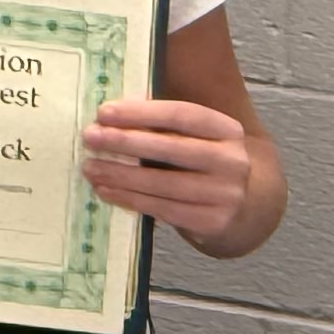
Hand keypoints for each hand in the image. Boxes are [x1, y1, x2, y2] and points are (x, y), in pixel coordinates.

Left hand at [81, 98, 257, 246]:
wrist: (242, 209)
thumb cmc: (204, 165)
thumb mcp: (198, 140)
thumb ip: (165, 127)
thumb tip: (109, 117)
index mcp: (228, 130)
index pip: (182, 114)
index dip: (142, 112)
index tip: (105, 112)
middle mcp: (232, 161)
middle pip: (172, 148)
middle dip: (126, 141)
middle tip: (91, 137)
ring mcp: (225, 194)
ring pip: (163, 182)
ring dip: (121, 174)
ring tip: (90, 167)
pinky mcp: (212, 222)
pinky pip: (162, 208)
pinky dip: (130, 199)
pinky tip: (105, 190)